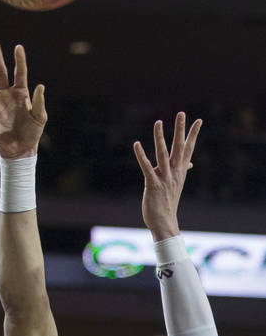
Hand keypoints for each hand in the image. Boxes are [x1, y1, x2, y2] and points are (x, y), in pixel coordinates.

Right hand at [0, 42, 46, 157]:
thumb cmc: (32, 133)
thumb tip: (40, 85)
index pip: (19, 72)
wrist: (19, 149)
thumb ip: (39, 102)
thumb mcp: (40, 117)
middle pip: (0, 72)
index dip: (19, 60)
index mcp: (21, 93)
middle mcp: (6, 94)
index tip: (18, 47)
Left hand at [134, 112, 201, 240]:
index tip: (198, 120)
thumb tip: (190, 163)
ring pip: (163, 154)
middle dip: (180, 130)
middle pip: (178, 148)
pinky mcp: (153, 185)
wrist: (164, 222)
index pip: (188, 149)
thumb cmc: (167, 203)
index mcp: (180, 172)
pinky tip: (137, 144)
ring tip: (159, 122)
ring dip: (160, 138)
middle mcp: (175, 173)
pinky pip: (147, 168)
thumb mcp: (176, 184)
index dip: (193, 135)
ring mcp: (165, 179)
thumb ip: (182, 171)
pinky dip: (141, 156)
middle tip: (181, 113)